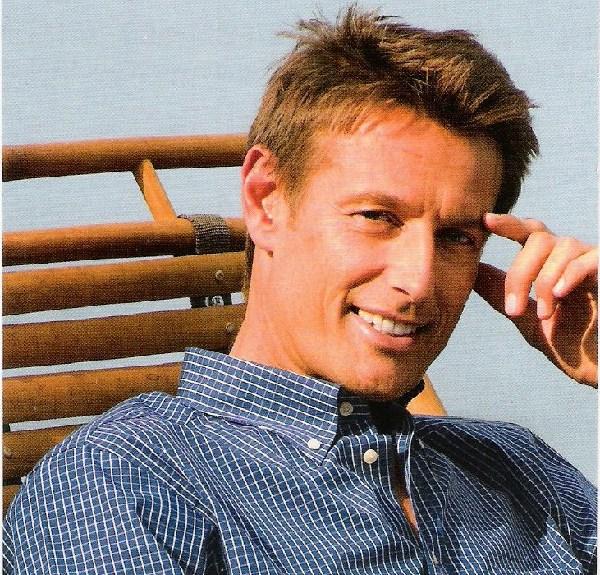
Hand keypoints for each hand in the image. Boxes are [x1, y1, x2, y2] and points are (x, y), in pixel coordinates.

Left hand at [474, 213, 597, 386]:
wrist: (597, 365)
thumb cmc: (567, 343)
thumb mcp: (524, 317)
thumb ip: (499, 292)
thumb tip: (472, 269)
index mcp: (549, 261)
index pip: (527, 232)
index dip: (508, 224)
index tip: (485, 221)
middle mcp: (571, 254)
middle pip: (538, 238)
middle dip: (520, 274)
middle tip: (514, 309)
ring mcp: (592, 259)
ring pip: (561, 247)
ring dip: (544, 281)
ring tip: (544, 315)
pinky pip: (587, 260)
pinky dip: (569, 275)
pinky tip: (559, 294)